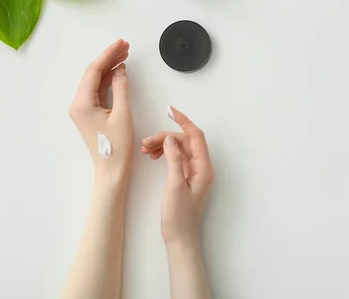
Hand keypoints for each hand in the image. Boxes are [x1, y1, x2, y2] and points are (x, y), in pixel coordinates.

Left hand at [69, 39, 133, 182]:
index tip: (121, 43)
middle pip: (93, 74)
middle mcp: (78, 104)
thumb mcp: (123, 114)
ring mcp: (82, 109)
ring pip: (95, 81)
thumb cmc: (117, 146)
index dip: (108, 55)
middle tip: (125, 46)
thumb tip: (121, 69)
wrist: (111, 170)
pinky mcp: (89, 113)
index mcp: (82, 103)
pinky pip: (98, 91)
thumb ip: (121, 88)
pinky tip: (119, 72)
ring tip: (125, 55)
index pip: (94, 71)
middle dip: (109, 58)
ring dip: (109, 68)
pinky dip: (108, 80)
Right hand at [141, 107, 214, 246]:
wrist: (180, 238)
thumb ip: (174, 160)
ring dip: (163, 145)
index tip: (169, 110)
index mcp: (204, 167)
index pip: (196, 136)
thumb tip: (171, 138)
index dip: (183, 121)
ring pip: (179, 149)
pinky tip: (152, 156)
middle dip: (166, 137)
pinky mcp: (187, 178)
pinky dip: (165, 155)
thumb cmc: (179, 216)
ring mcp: (195, 172)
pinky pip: (177, 158)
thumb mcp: (175, 185)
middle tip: (145, 143)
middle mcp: (202, 167)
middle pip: (185, 141)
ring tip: (145, 150)